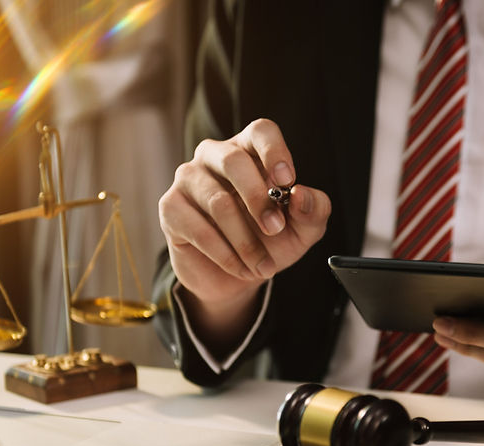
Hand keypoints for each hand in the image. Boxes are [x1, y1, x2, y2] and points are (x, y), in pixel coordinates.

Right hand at [158, 119, 330, 342]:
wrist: (236, 276)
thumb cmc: (270, 241)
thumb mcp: (303, 230)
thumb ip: (313, 210)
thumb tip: (301, 195)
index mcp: (251, 151)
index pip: (261, 131)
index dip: (274, 151)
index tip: (287, 181)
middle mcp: (215, 156)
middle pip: (233, 160)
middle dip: (258, 199)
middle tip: (275, 229)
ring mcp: (188, 178)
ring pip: (218, 201)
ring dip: (245, 240)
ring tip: (262, 265)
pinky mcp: (171, 207)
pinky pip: (198, 228)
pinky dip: (225, 254)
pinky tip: (240, 267)